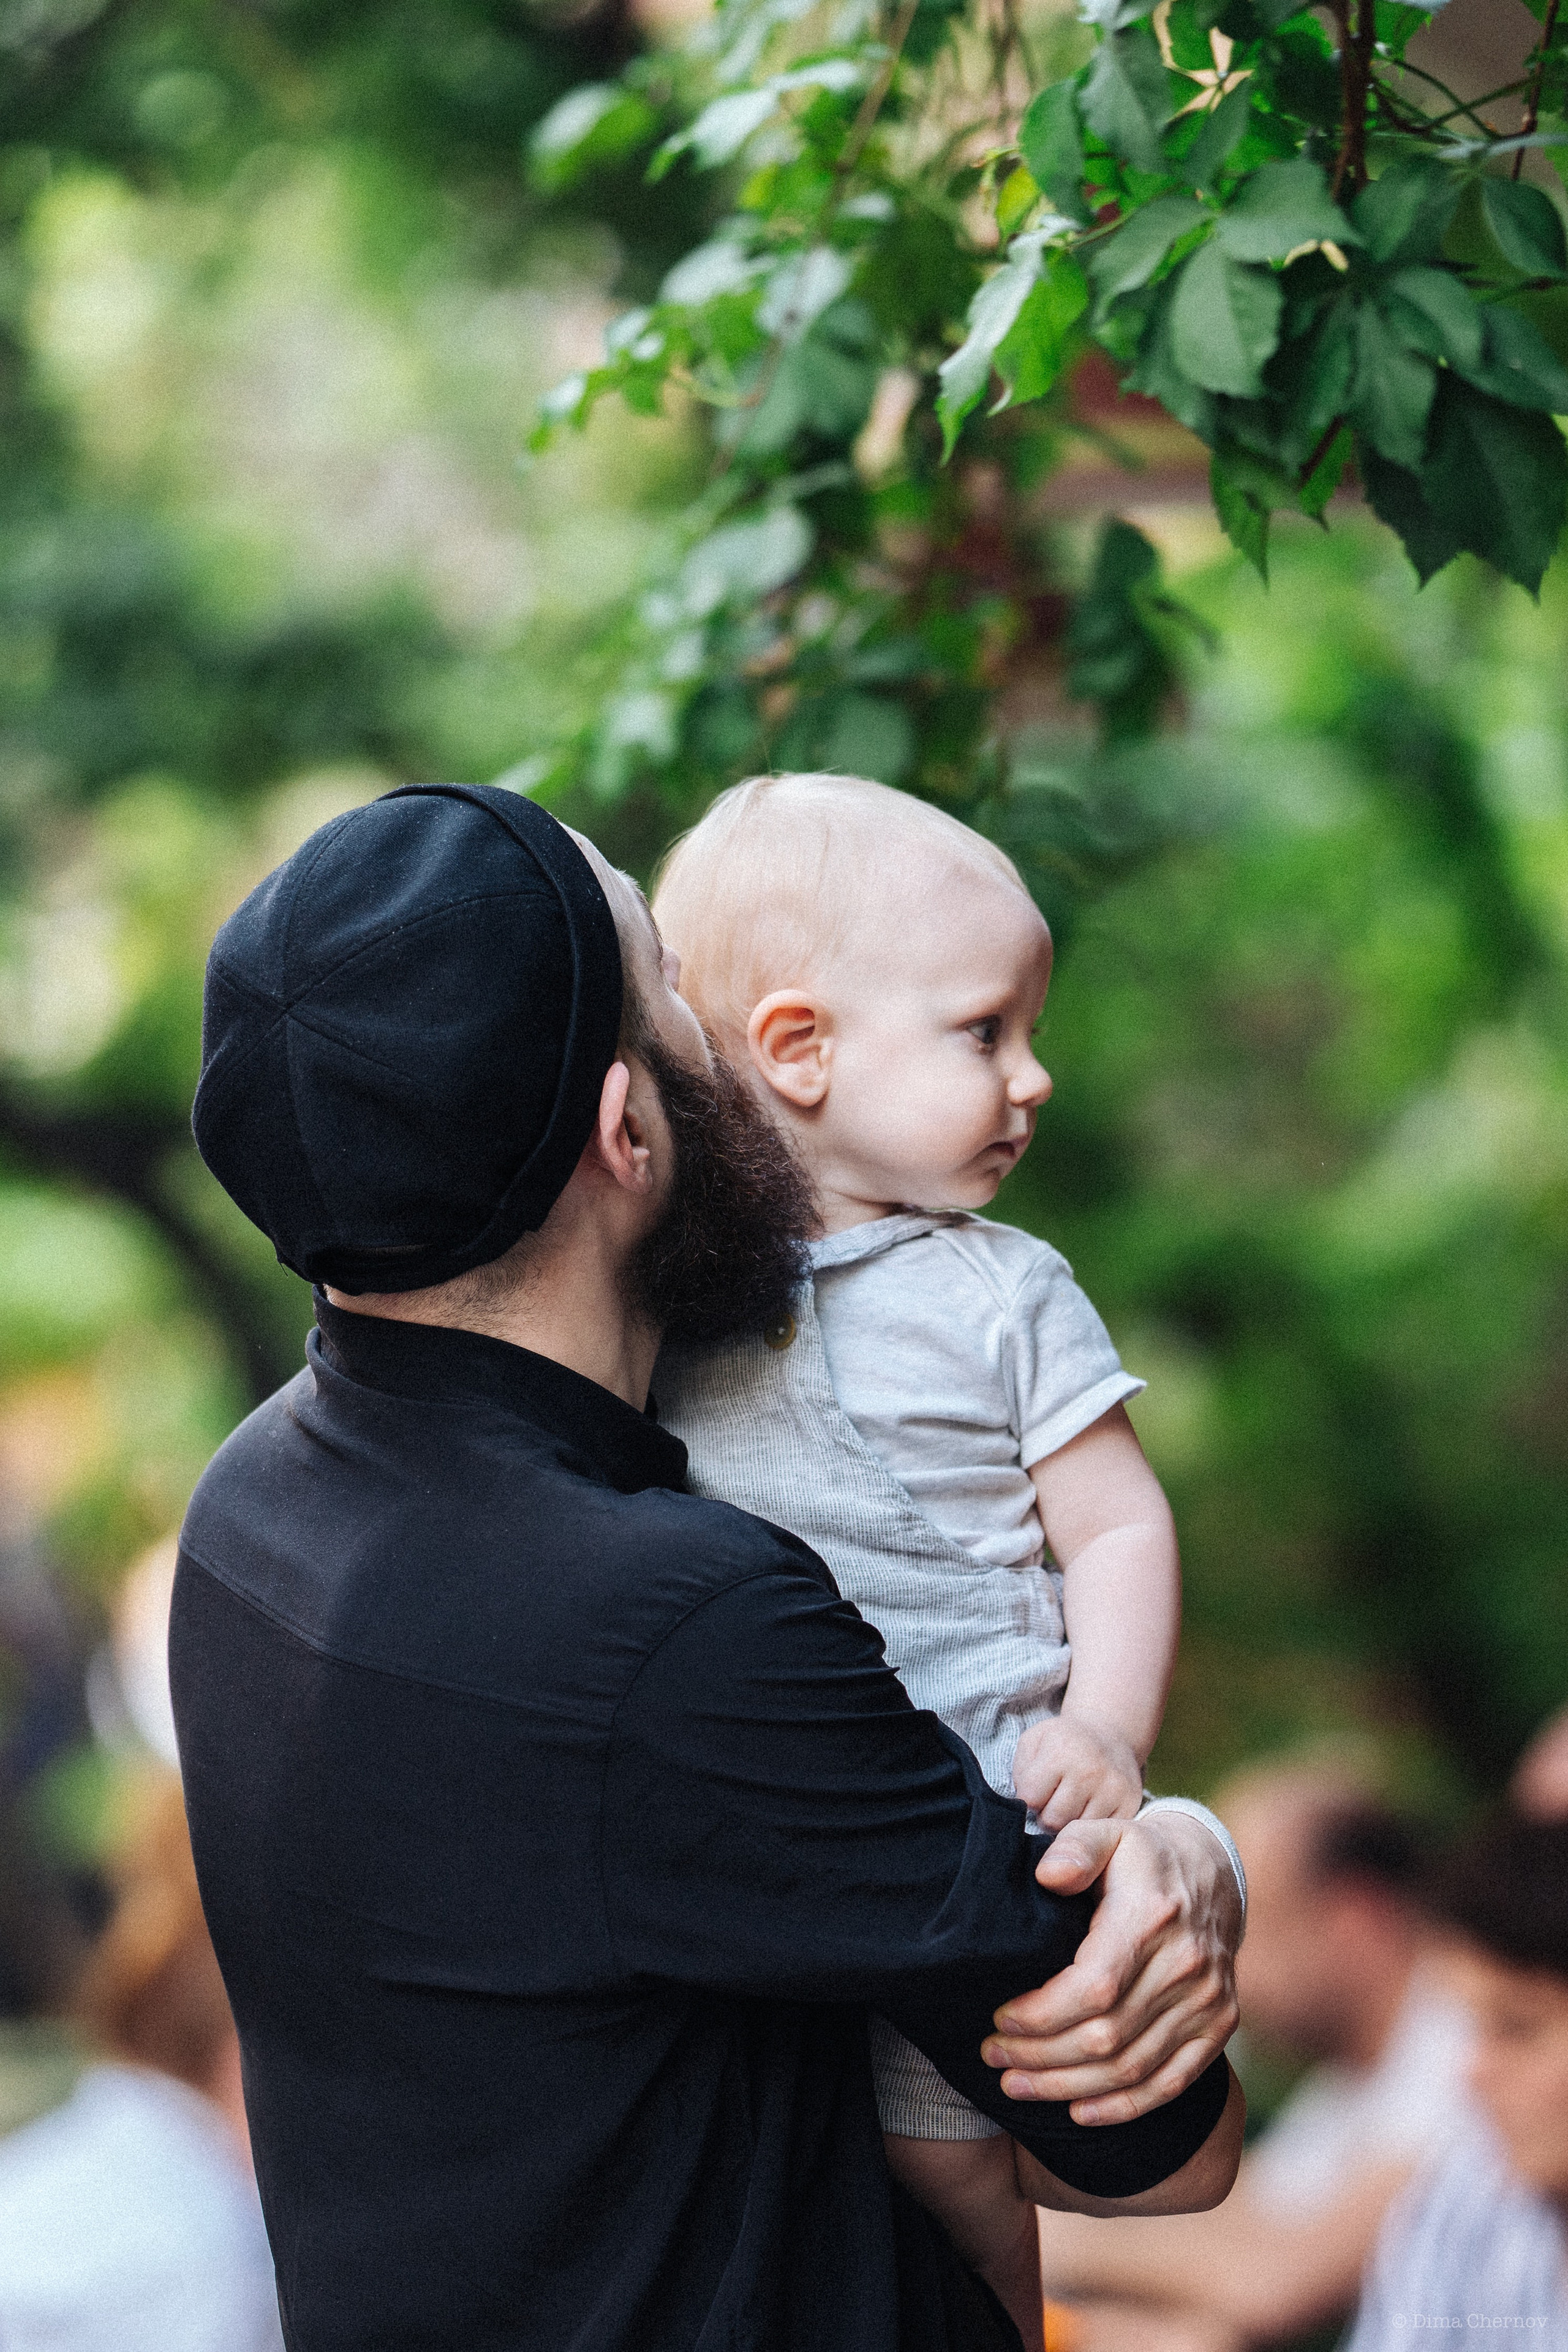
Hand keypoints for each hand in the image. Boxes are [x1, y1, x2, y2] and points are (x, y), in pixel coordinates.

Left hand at [981, 1812, 1240, 2124]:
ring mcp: (1208, 2000)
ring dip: (1068, 2088)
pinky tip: (1078, 2111)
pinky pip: (1170, 2082)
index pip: (1092, 1988)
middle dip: (1041, 2058)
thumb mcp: (1106, 1832)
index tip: (999, 2019)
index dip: (1041, 2015)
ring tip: (1017, 2086)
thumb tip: (1049, 1875)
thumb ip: (1074, 1847)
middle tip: (995, 2059)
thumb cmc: (1140, 1856)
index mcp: (1152, 1917)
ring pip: (1132, 2068)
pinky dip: (1123, 2107)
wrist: (1211, 1872)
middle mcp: (1187, 1965)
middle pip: (1106, 2037)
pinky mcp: (1220, 2025)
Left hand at [1013, 1714, 1143, 1826]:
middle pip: (1053, 1819)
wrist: (1110, 1734)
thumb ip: (1021, 1770)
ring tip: (1071, 1804)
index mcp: (1062, 1751)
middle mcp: (1090, 1770)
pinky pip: (1099, 1833)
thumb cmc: (1063, 1742)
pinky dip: (1090, 1826)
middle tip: (1054, 1801)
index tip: (1036, 1790)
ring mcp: (1112, 1788)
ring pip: (1076, 1831)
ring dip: (1068, 1823)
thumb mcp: (1034, 1741)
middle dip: (1047, 1815)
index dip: (1028, 1798)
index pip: (1030, 1798)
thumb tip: (1024, 1804)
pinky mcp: (1129, 1803)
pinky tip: (1089, 1809)